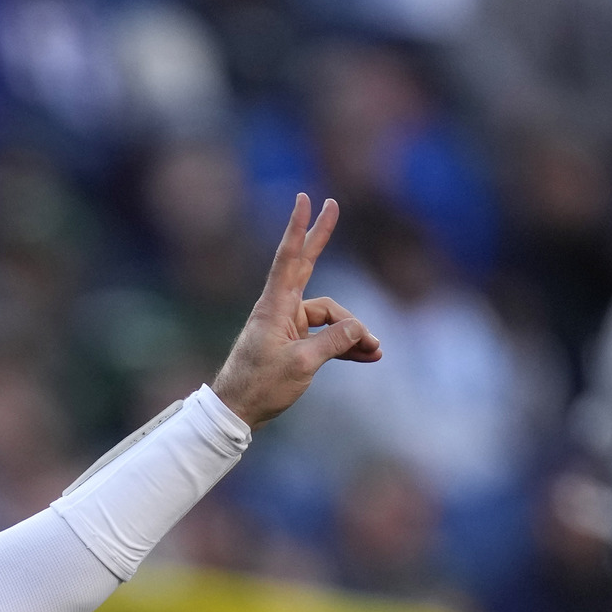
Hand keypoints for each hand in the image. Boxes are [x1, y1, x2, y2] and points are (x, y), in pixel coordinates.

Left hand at [210, 195, 380, 429]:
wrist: (236, 412)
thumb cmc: (260, 386)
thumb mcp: (302, 364)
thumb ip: (334, 342)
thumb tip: (360, 329)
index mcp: (275, 307)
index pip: (290, 258)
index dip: (300, 228)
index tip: (304, 199)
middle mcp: (282, 310)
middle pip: (308, 266)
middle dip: (322, 238)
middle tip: (333, 205)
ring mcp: (289, 326)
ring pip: (330, 316)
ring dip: (353, 332)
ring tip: (375, 351)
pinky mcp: (296, 344)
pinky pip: (327, 336)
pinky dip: (345, 345)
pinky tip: (367, 356)